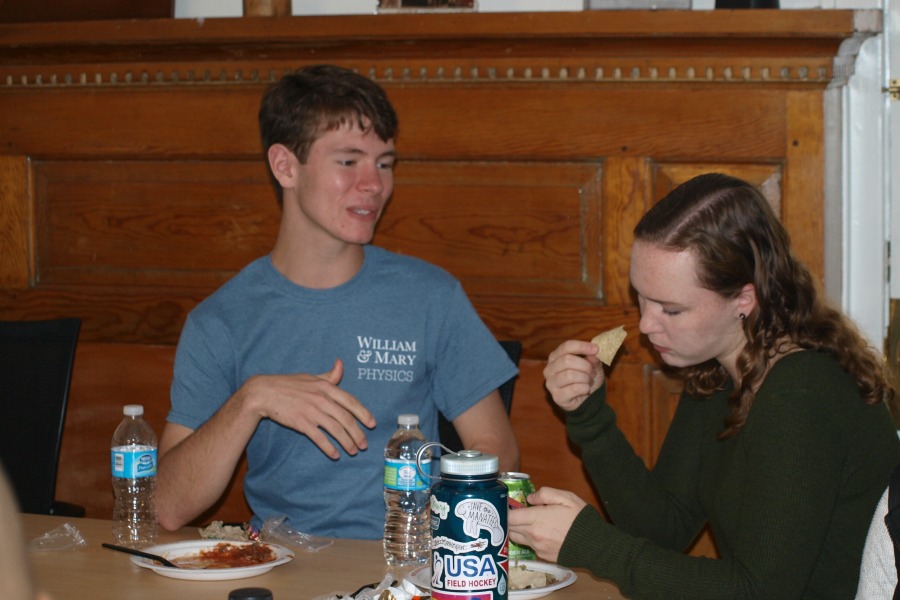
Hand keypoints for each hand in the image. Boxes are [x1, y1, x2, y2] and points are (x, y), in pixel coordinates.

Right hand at [241, 358, 375, 459]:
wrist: (265, 392)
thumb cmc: (289, 383)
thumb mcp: (311, 376)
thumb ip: (329, 375)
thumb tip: (341, 364)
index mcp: (326, 387)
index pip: (350, 401)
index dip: (363, 413)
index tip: (372, 424)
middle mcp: (322, 399)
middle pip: (346, 419)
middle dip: (358, 433)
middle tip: (364, 445)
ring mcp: (312, 411)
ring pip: (335, 429)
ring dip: (347, 442)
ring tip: (353, 451)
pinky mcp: (301, 423)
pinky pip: (319, 437)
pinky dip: (329, 447)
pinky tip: (335, 454)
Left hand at [508, 487, 586, 562]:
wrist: (594, 544)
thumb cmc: (580, 518)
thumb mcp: (566, 497)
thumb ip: (545, 493)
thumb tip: (530, 498)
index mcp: (536, 519)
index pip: (509, 517)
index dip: (504, 511)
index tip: (506, 505)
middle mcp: (533, 535)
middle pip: (509, 529)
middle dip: (509, 520)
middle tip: (514, 512)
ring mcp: (537, 547)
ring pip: (517, 538)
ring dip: (517, 530)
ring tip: (525, 522)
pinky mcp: (543, 556)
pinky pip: (529, 546)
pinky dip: (529, 539)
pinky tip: (539, 533)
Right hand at [543, 340, 604, 410]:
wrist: (586, 400)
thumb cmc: (586, 378)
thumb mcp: (593, 365)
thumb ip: (593, 358)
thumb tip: (594, 354)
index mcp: (555, 357)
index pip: (566, 346)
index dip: (581, 346)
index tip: (596, 349)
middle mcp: (549, 369)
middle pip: (567, 360)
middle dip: (585, 366)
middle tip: (593, 372)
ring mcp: (551, 383)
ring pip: (570, 375)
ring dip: (585, 378)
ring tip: (589, 381)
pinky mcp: (557, 397)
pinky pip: (574, 389)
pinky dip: (585, 388)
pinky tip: (586, 390)